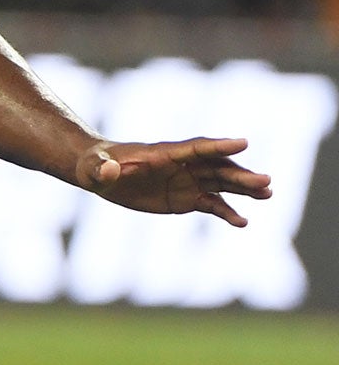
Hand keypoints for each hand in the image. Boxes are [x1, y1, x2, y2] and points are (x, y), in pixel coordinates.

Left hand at [76, 137, 273, 226]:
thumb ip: (103, 169)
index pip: (196, 147)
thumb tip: (109, 171)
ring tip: (268, 195)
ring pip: (221, 184)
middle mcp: (182, 165)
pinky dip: (227, 213)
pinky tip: (242, 222)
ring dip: (244, 189)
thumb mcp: (96, 169)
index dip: (219, 145)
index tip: (244, 142)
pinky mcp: (185, 198)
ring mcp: (187, 181)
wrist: (101, 174)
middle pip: (217, 167)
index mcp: (164, 153)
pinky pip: (211, 205)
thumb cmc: (96, 166)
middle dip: (240, 174)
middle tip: (266, 182)